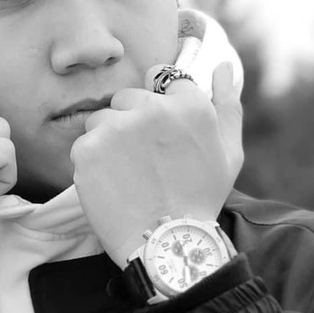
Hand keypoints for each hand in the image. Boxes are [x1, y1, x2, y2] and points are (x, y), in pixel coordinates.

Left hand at [70, 46, 243, 266]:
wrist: (166, 244)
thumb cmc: (201, 199)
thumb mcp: (229, 153)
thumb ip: (227, 105)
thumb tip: (222, 68)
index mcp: (189, 104)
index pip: (161, 78)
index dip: (159, 106)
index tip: (159, 134)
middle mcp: (152, 109)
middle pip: (128, 97)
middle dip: (132, 121)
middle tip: (144, 160)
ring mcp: (117, 127)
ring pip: (102, 118)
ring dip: (109, 138)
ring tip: (127, 173)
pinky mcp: (89, 148)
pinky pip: (84, 143)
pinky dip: (93, 162)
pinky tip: (112, 183)